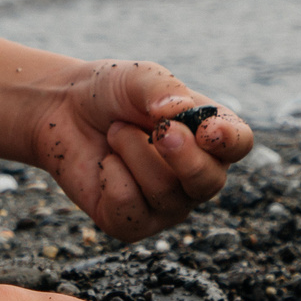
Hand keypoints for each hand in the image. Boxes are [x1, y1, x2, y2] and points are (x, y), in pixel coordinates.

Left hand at [25, 61, 252, 239]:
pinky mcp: (132, 224)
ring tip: (116, 132)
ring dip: (132, 152)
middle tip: (160, 130)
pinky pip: (128, 210)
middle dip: (183, 156)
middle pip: (209, 182)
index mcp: (209, 136)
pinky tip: (106, 162)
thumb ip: (162, 88)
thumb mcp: (139, 76)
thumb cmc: (110, 93)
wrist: (62, 111)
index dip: (229, 141)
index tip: (208, 130)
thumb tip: (176, 111)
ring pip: (164, 193)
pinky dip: (111, 176)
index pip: (238, 144)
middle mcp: (195, 175)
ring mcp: (167, 204)